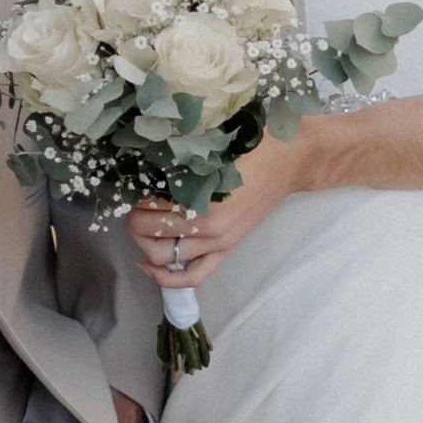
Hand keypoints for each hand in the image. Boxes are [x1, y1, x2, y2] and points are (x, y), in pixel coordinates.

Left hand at [131, 133, 310, 295]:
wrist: (289, 160)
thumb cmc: (252, 144)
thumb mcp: (212, 145)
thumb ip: (182, 155)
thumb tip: (145, 159)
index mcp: (201, 194)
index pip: (147, 204)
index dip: (133, 195)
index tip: (132, 185)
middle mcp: (207, 224)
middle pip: (147, 232)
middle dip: (133, 218)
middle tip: (134, 203)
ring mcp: (217, 241)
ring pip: (162, 256)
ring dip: (144, 243)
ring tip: (142, 225)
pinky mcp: (227, 249)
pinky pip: (194, 276)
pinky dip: (168, 278)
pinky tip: (150, 266)